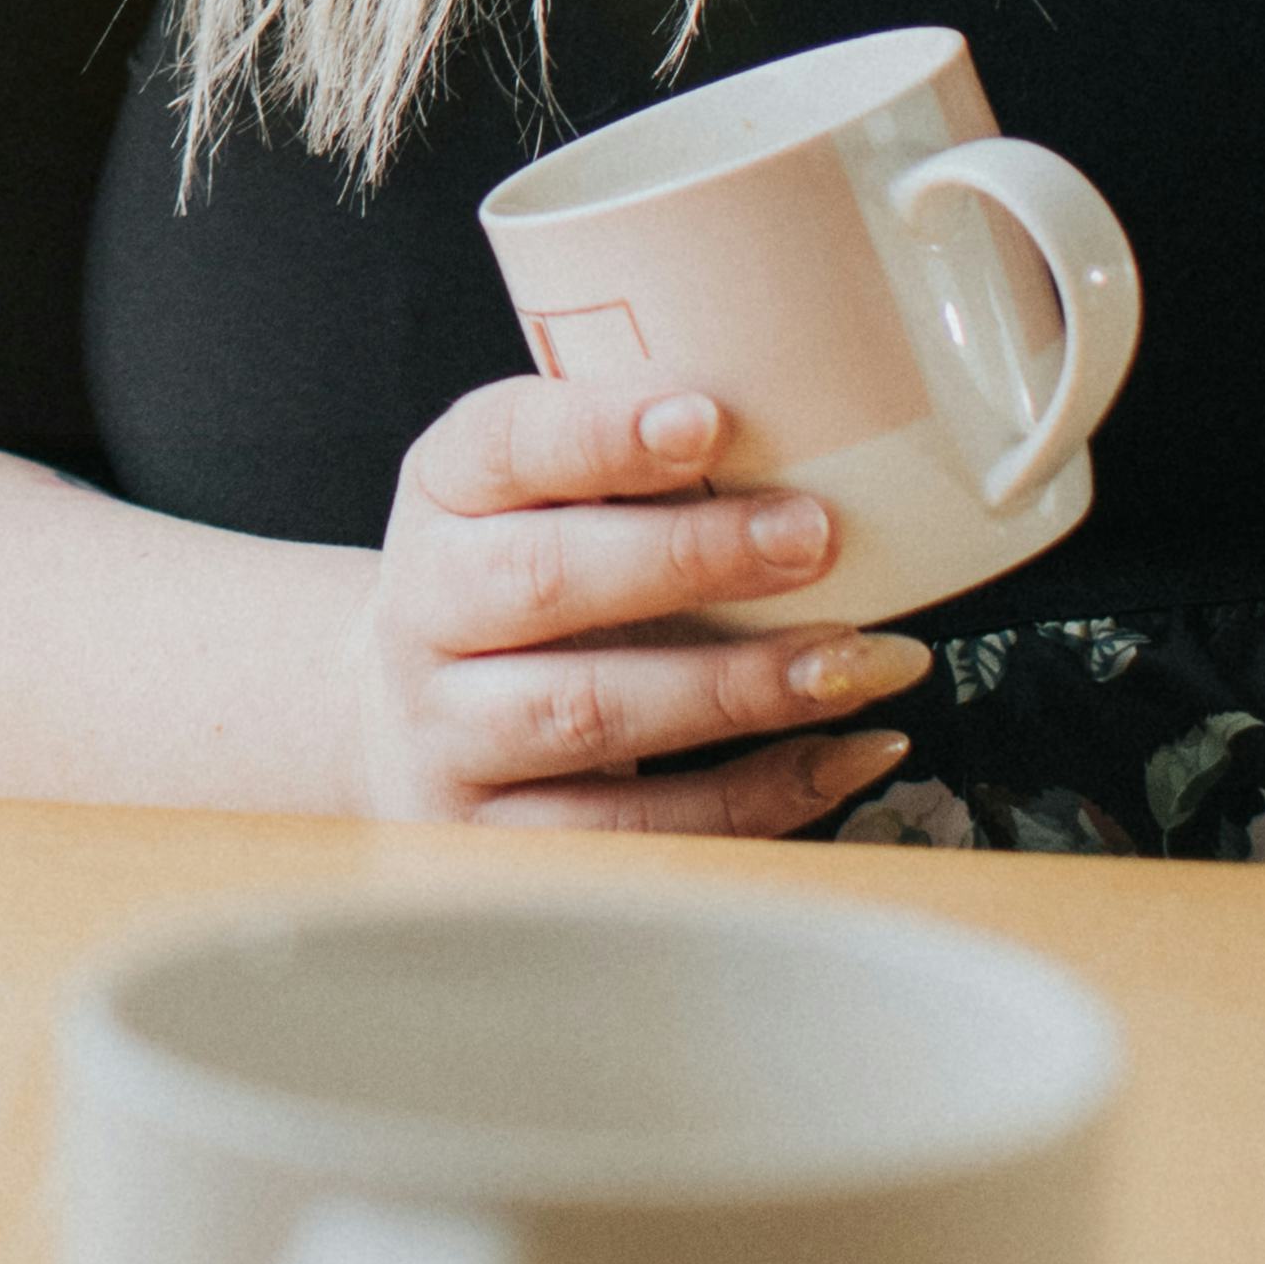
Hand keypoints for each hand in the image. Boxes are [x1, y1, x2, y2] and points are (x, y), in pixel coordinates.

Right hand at [352, 372, 935, 827]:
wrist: (406, 726)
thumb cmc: (518, 586)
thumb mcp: (536, 500)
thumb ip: (628, 463)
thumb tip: (807, 435)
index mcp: (442, 499)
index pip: (503, 446)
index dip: (601, 434)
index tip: (707, 420)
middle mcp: (425, 617)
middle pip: (544, 581)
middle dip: (690, 558)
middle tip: (817, 535)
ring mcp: (450, 739)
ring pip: (593, 713)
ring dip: (740, 686)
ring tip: (859, 658)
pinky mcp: (502, 843)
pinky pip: (639, 827)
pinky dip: (760, 792)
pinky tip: (849, 751)